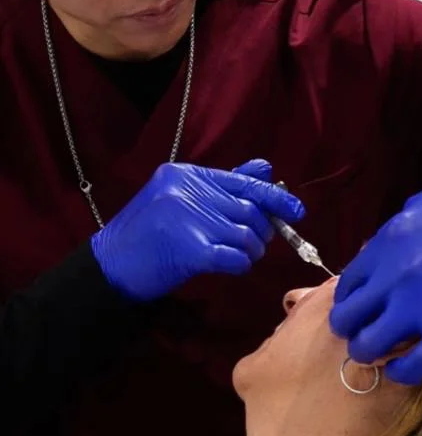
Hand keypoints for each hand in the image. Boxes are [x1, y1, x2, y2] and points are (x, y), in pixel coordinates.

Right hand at [91, 158, 303, 300]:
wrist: (111, 266)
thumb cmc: (147, 234)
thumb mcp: (179, 199)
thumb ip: (221, 185)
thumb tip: (265, 169)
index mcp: (185, 174)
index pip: (243, 182)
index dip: (274, 197)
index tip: (296, 210)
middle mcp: (188, 191)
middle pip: (249, 210)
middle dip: (261, 230)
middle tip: (256, 243)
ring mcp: (189, 220)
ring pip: (247, 235)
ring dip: (250, 250)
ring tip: (238, 255)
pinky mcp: (191, 250)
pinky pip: (236, 258)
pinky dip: (240, 264)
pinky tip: (231, 266)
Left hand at [329, 169, 421, 383]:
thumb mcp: (421, 205)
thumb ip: (397, 230)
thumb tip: (383, 245)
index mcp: (384, 245)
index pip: (345, 284)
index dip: (347, 300)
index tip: (356, 307)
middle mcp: (390, 278)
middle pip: (347, 317)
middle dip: (349, 329)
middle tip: (362, 331)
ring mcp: (417, 305)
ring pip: (369, 345)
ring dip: (368, 351)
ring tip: (379, 352)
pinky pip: (415, 364)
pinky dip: (403, 372)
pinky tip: (403, 369)